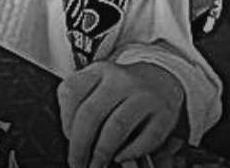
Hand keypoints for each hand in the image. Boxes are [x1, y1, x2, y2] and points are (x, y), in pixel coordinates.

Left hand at [59, 61, 183, 167]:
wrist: (160, 80)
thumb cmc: (122, 90)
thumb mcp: (99, 85)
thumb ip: (82, 104)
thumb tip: (73, 138)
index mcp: (98, 71)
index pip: (72, 91)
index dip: (65, 119)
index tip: (68, 138)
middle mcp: (120, 80)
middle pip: (91, 113)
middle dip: (80, 144)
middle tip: (77, 162)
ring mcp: (143, 95)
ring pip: (116, 127)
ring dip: (102, 152)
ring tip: (97, 164)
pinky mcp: (163, 114)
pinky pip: (146, 138)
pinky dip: (130, 152)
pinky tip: (121, 157)